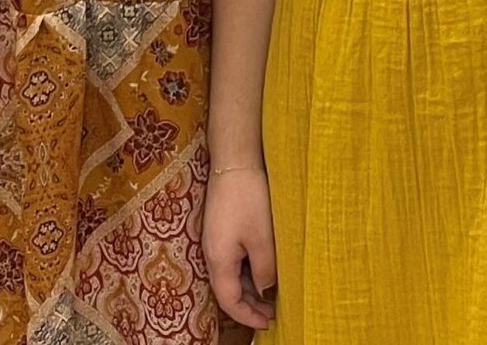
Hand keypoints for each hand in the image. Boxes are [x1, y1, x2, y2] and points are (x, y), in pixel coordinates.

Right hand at [203, 167, 278, 330]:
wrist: (234, 162)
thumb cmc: (248, 198)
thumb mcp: (263, 239)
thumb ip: (265, 270)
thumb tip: (266, 288)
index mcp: (219, 260)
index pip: (229, 301)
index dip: (248, 316)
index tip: (268, 324)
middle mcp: (212, 254)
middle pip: (228, 290)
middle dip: (251, 305)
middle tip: (274, 313)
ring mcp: (215, 241)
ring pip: (232, 276)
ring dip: (251, 288)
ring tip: (273, 295)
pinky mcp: (221, 230)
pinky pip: (233, 260)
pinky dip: (248, 271)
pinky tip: (264, 270)